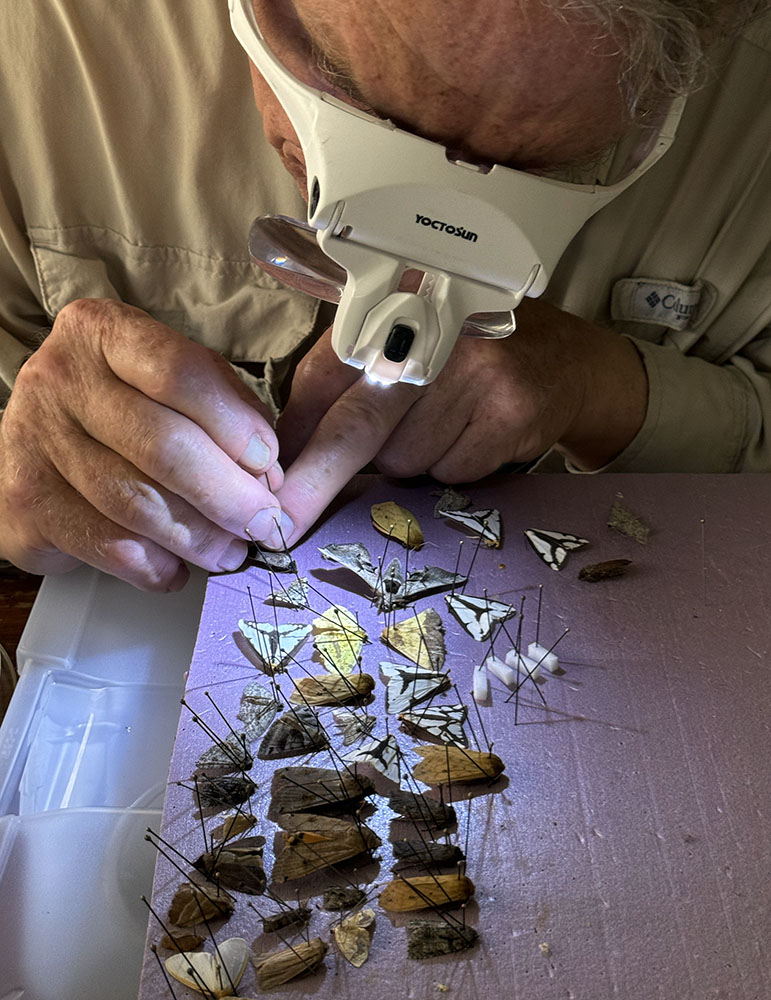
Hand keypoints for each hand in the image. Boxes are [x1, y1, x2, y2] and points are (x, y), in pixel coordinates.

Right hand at [0, 299, 290, 589]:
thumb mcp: (176, 383)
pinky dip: (154, 566)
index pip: (180, 373)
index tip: (268, 466)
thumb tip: (266, 474)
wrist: (40, 441)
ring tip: (232, 553)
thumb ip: (225, 410)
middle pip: (162, 445)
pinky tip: (178, 570)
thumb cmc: (126, 407)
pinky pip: (106, 544)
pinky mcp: (27, 501)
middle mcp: (61, 378)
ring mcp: (36, 439)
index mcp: (104, 332)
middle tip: (264, 525)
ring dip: (198, 539)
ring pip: (135, 503)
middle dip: (227, 496)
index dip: (234, 426)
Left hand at [274, 297, 646, 543]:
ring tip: (441, 429)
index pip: (322, 378)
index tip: (268, 482)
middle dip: (315, 484)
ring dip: (408, 464)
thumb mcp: (406, 353)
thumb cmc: (468, 360)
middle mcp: (430, 332)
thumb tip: (286, 454)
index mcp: (391, 309)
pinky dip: (451, 468)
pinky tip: (473, 437)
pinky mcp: (507, 411)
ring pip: (403, 460)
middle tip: (284, 524)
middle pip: (355, 427)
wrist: (566, 361)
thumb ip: (347, 387)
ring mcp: (472, 372)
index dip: (293, 437)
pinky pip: (450, 471)